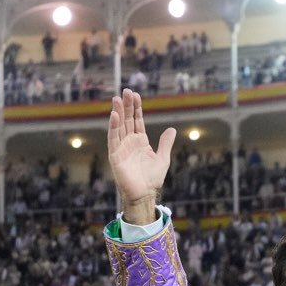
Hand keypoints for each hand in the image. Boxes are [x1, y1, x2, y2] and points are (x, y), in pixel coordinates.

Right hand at [108, 89, 175, 223]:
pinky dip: (113, 127)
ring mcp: (121, 148)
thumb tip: (172, 129)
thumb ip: (165, 143)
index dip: (136, 108)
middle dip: (126, 106)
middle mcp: (129, 142)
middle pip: (127, 120)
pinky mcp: (115, 155)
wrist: (145, 194)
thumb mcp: (163, 158)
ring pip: (119, 126)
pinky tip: (114, 115)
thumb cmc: (152, 178)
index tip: (136, 95)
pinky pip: (113, 139)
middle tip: (126, 91)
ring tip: (117, 99)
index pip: (137, 121)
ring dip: (118, 112)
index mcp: (140, 141)